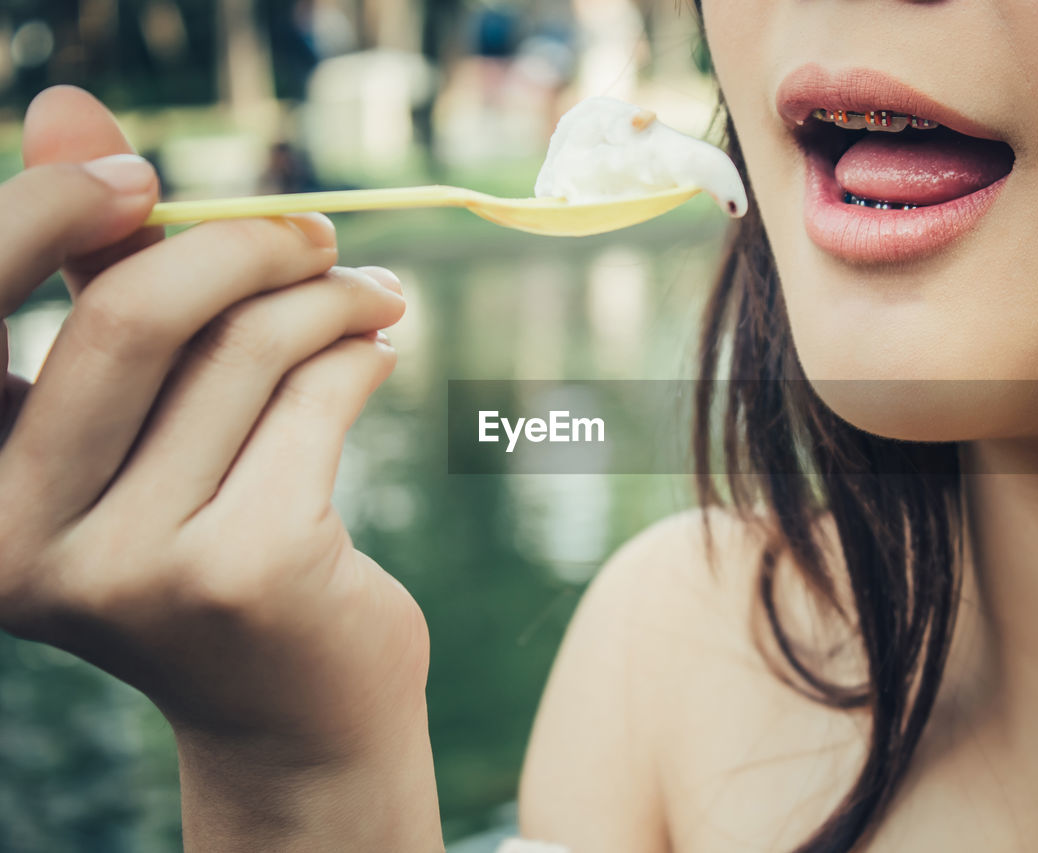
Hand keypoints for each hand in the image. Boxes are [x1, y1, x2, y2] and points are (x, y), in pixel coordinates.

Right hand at [0, 89, 438, 848]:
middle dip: (242, 248)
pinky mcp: (247, 569)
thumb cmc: (211, 548)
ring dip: (328, 301)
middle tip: (317, 233)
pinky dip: (360, 355)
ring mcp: (133, 566)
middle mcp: (22, 539)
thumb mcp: (139, 423)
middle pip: (131, 320)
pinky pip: (316, 400)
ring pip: (245, 355)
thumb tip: (60, 103)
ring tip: (373, 297)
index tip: (142, 175)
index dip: (53, 211)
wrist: (293, 712)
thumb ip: (103, 283)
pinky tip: (381, 353)